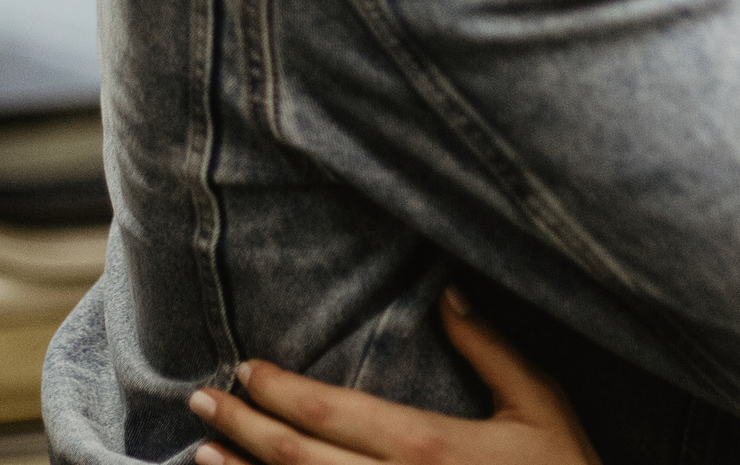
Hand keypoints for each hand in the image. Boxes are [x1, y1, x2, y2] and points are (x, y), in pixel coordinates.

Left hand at [187, 290, 599, 464]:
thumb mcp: (540, 407)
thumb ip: (491, 349)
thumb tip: (447, 291)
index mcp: (431, 448)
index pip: (332, 414)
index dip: (278, 392)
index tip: (244, 368)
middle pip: (299, 462)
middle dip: (242, 429)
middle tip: (199, 400)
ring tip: (201, 458)